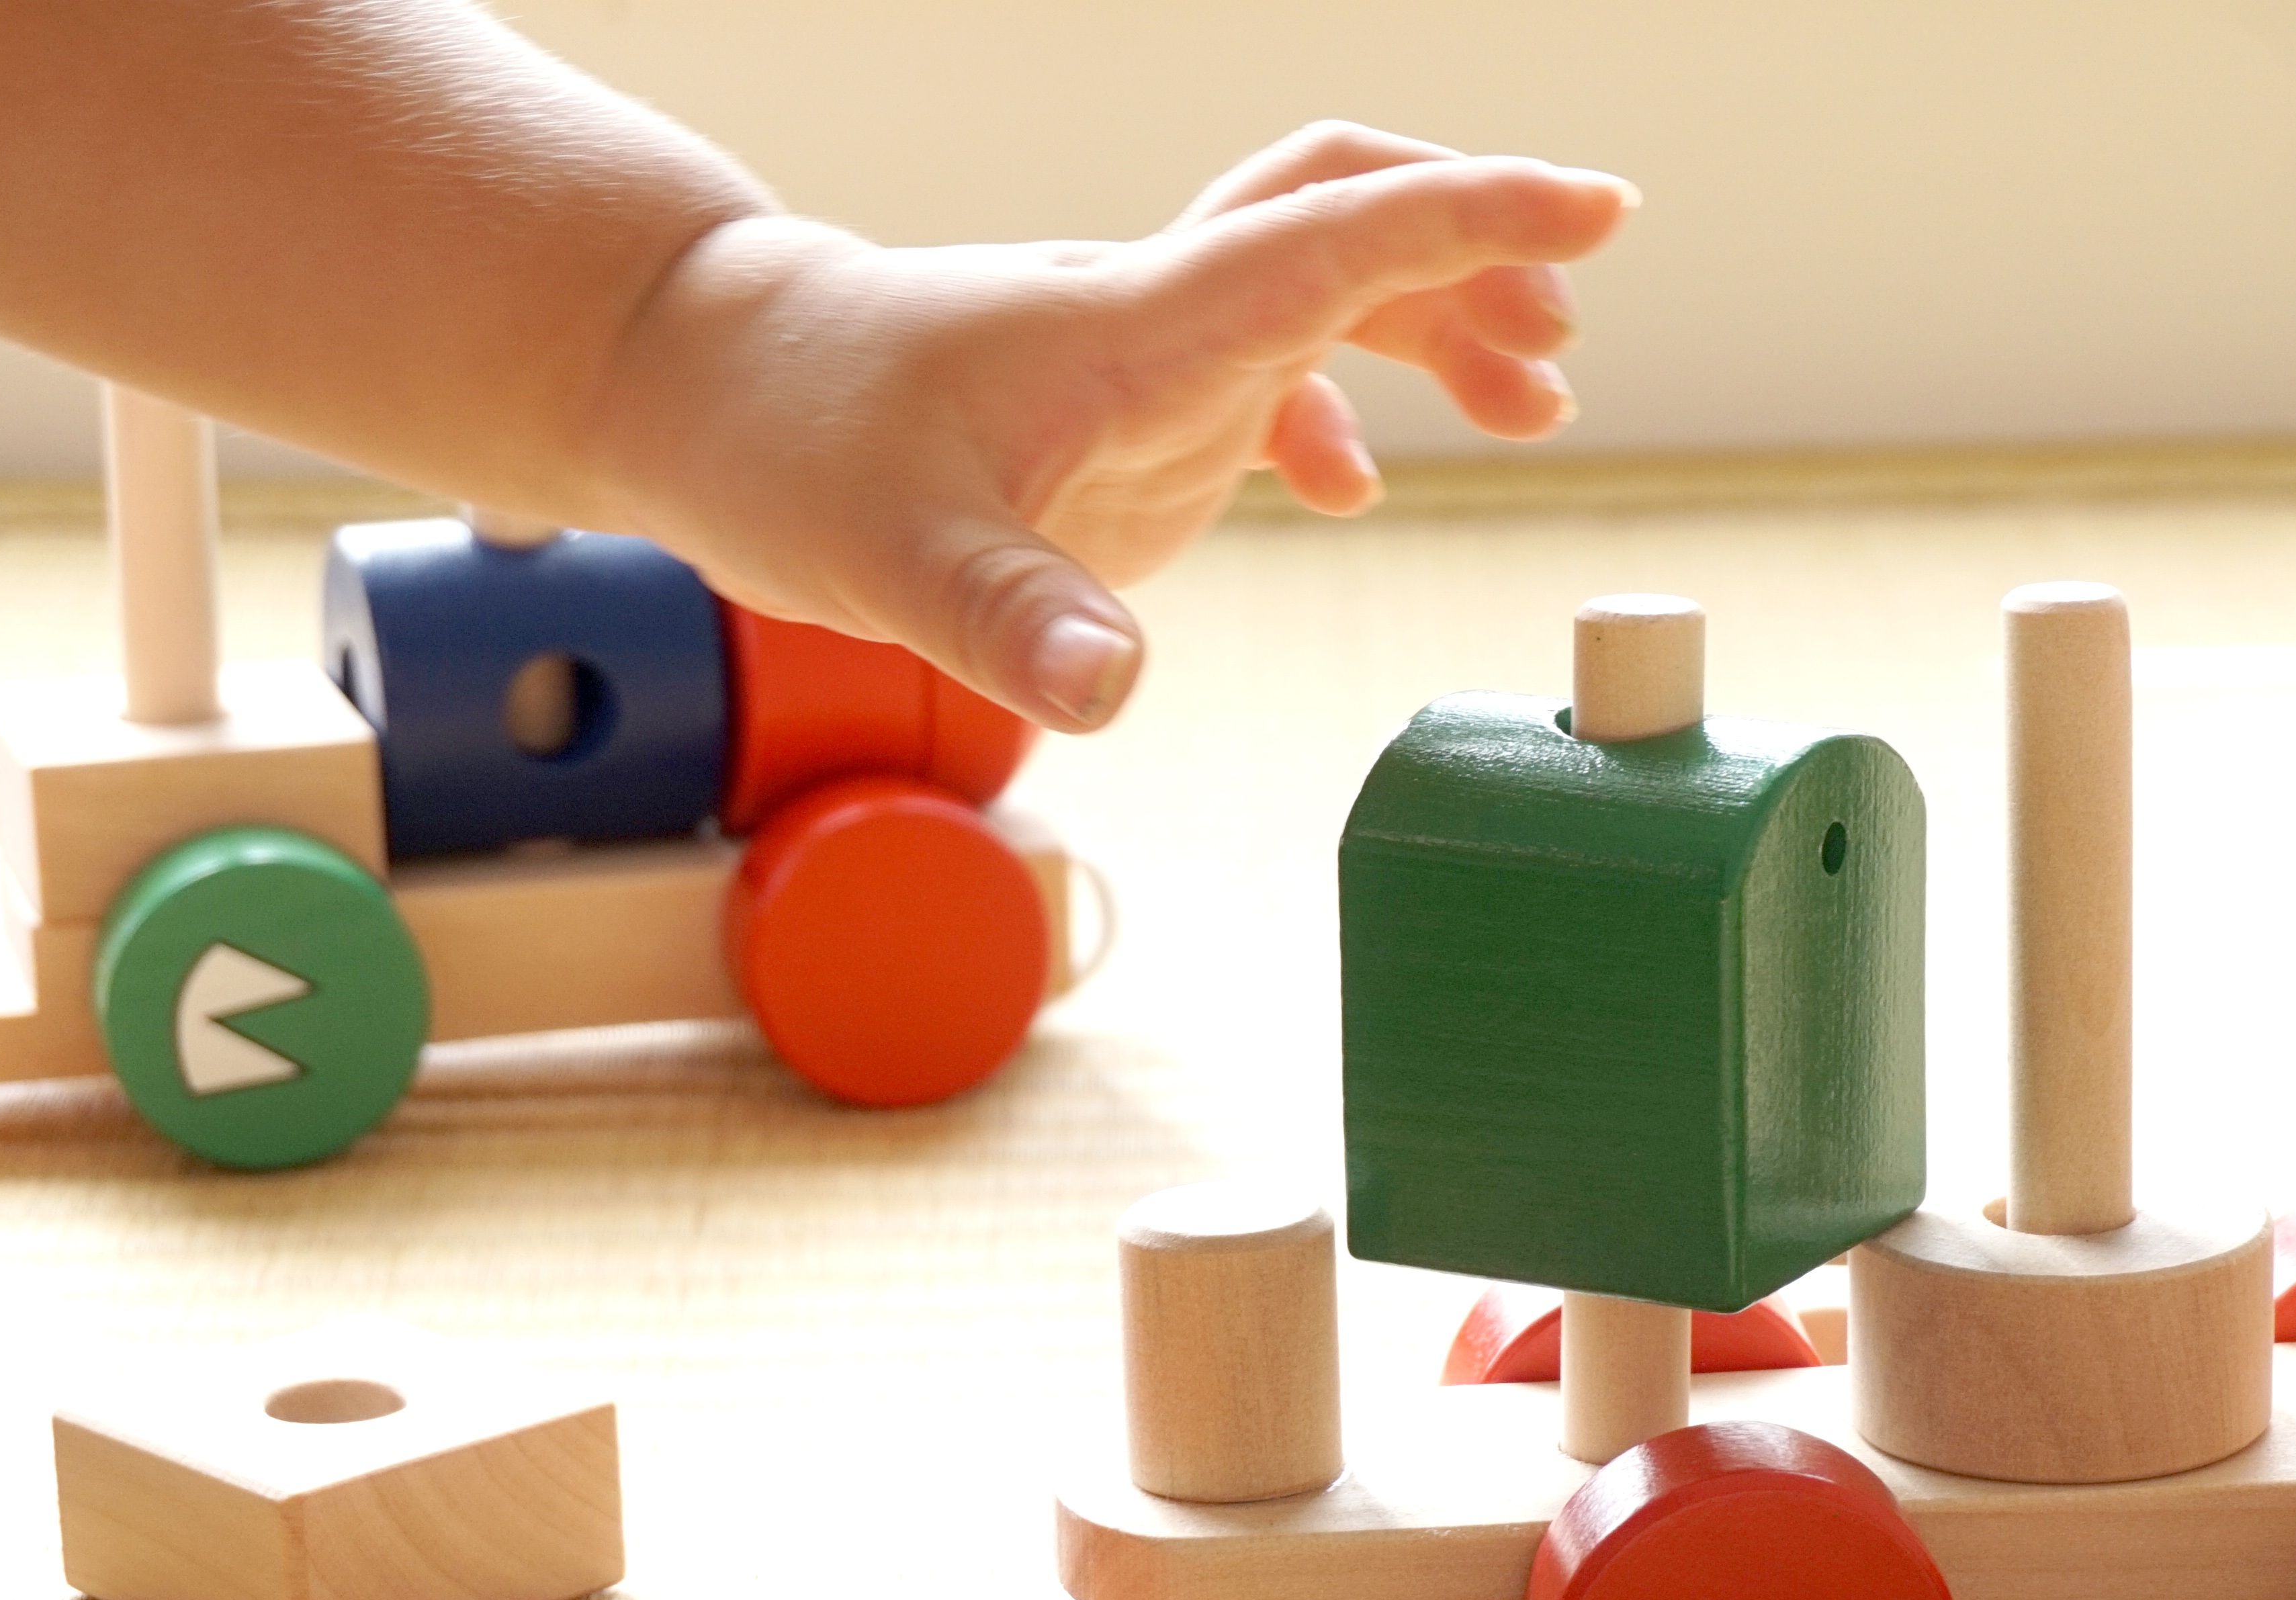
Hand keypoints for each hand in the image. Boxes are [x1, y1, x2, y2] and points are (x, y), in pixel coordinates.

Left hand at [586, 124, 1633, 732]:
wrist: (698, 385)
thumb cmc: (788, 443)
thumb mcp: (892, 555)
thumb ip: (1013, 619)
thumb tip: (1115, 695)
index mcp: (1133, 322)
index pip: (1336, 237)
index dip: (1478, 217)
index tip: (1597, 209)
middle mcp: (1157, 314)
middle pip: (1349, 221)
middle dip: (1477, 254)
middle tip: (1568, 341)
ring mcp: (1146, 354)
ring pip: (1322, 281)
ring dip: (1435, 321)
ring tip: (1539, 402)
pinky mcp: (1123, 406)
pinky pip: (1270, 363)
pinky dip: (1342, 405)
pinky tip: (1357, 487)